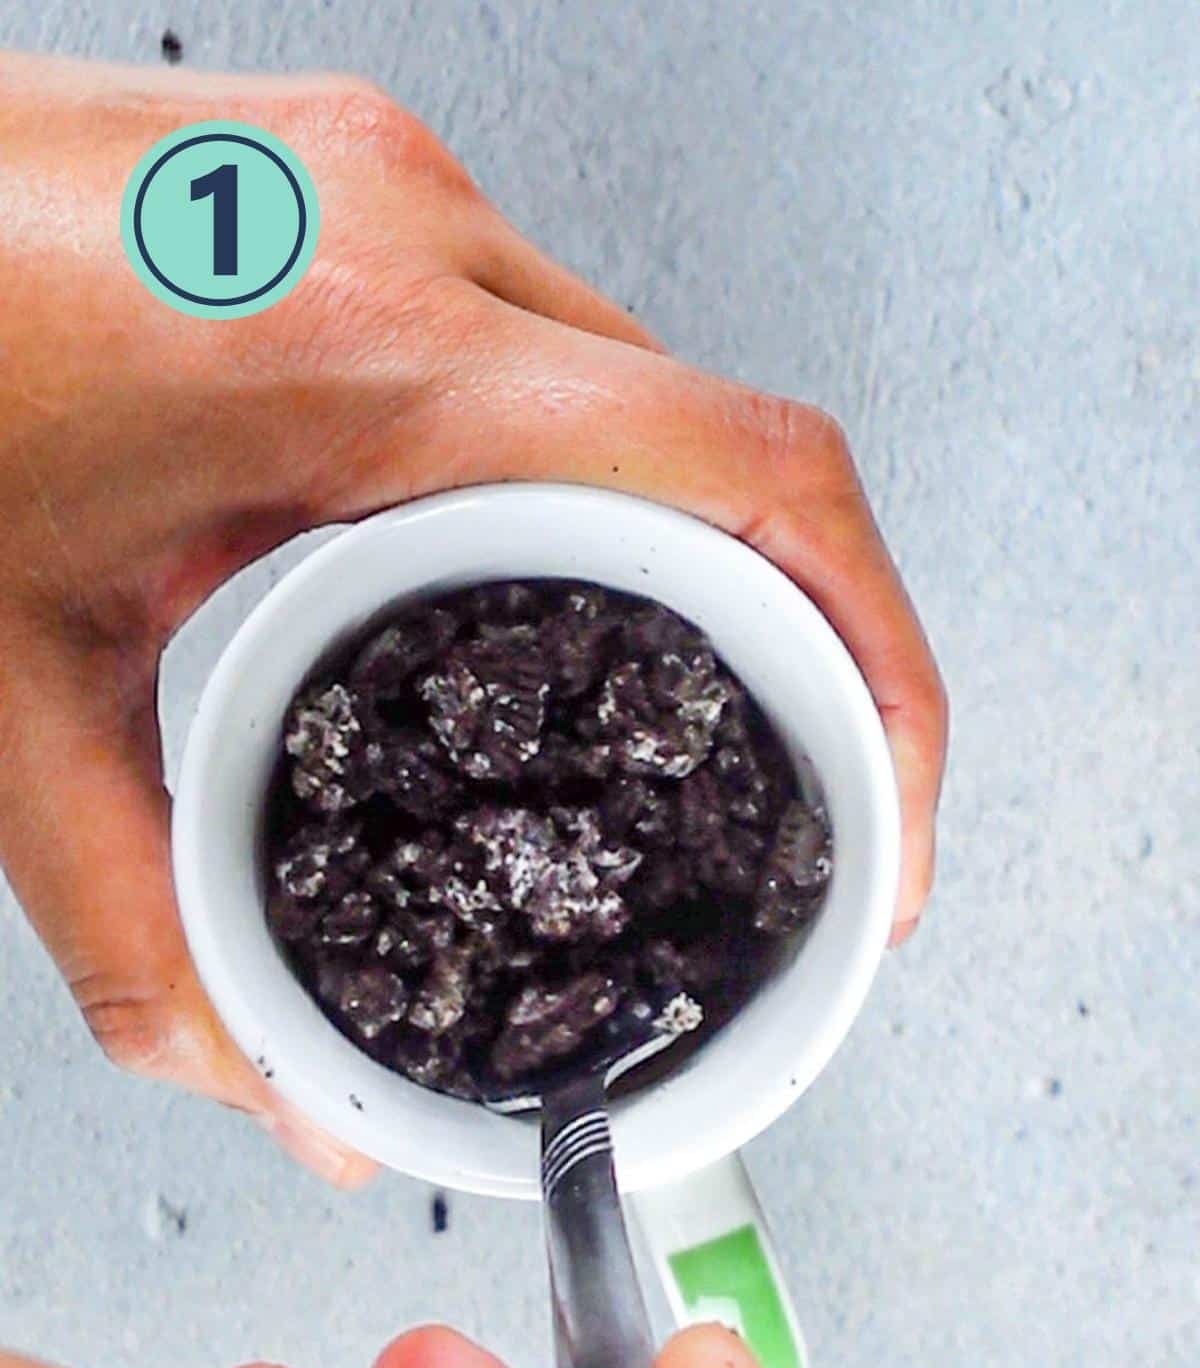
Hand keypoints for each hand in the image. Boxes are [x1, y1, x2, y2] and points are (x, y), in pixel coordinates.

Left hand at [0, 51, 946, 1184]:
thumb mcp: (4, 688)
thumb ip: (140, 917)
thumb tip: (265, 1084)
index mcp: (354, 346)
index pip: (748, 473)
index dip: (878, 657)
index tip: (883, 806)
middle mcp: (411, 231)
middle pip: (735, 444)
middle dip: (815, 632)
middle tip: (811, 790)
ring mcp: (394, 189)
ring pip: (656, 390)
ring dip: (713, 556)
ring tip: (709, 708)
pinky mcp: (361, 191)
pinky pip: (559, 348)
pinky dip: (606, 485)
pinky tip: (567, 586)